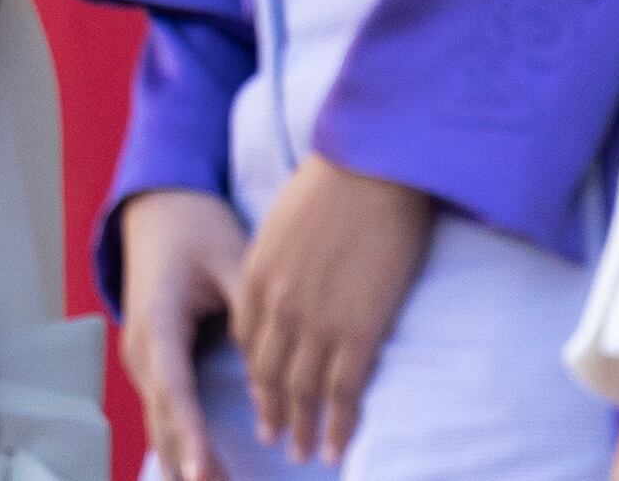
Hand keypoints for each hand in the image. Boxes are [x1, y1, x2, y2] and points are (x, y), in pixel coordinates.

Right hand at [117, 190, 248, 480]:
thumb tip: (271, 365)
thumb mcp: (230, 257)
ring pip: (158, 417)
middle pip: (162, 414)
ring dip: (181, 456)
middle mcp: (141, 342)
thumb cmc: (196, 228)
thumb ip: (251, 311)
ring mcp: (141, 354)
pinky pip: (163, 408)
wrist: (159, 209)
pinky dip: (178, 440)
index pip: (175, 387)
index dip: (190, 432)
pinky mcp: (151, 360)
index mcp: (158, 317)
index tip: (203, 470)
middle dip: (186, 458)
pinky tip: (195, 469)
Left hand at [228, 154, 431, 464]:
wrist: (371, 167)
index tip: (263, 394)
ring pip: (302, 391)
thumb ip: (281, 262)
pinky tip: (339, 446)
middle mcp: (277, 305)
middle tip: (276, 439)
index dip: (256, 373)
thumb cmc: (336, 185)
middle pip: (268, 373)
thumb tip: (292, 280)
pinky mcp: (357, 330)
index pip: (247, 340)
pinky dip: (340, 424)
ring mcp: (316, 322)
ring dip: (302, 427)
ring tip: (305, 453)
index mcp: (256, 275)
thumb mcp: (286, 224)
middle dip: (272, 411)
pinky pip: (343, 391)